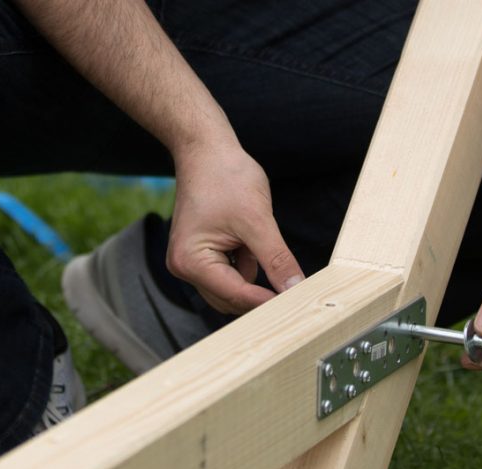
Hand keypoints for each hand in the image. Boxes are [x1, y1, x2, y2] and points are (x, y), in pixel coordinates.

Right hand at [166, 141, 303, 314]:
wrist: (206, 150)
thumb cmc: (225, 177)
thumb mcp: (258, 220)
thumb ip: (276, 259)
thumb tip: (295, 288)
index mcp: (191, 262)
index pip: (235, 294)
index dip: (267, 301)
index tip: (297, 305)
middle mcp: (185, 268)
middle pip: (231, 299)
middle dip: (260, 293)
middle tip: (294, 289)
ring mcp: (190, 263)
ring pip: (232, 289)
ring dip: (253, 275)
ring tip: (257, 244)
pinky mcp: (201, 256)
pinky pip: (230, 274)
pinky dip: (246, 265)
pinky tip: (248, 241)